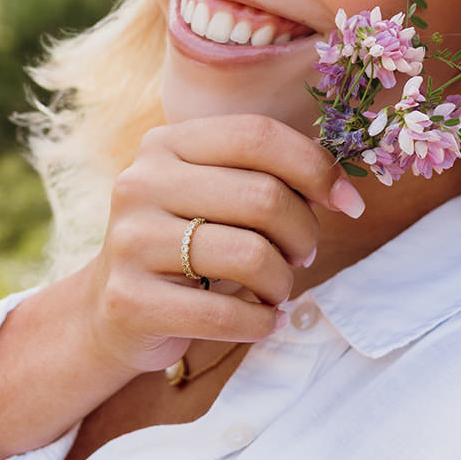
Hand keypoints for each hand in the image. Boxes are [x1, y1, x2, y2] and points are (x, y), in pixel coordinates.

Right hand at [79, 114, 365, 374]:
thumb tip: (345, 193)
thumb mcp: (217, 194)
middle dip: (302, 233)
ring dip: (282, 282)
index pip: (258, 136)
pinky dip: (260, 323)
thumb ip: (269, 177)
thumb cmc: (188, 243)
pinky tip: (263, 321)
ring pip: (251, 255)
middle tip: (302, 256)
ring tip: (277, 290)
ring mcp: (129, 241)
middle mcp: (141, 183)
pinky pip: (224, 313)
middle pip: (263, 197)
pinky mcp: (129, 300)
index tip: (348, 203)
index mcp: (167, 143)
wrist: (111, 310)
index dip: (316, 167)